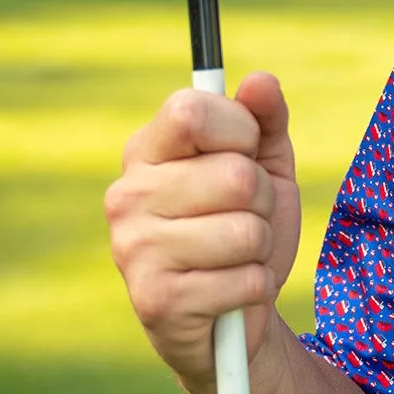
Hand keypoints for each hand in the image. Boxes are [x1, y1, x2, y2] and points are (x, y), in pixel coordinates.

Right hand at [105, 72, 302, 389]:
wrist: (234, 313)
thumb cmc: (245, 223)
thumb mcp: (265, 164)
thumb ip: (265, 119)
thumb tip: (260, 80)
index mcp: (147, 151)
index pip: (193, 111)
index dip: (240, 131)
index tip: (245, 152)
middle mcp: (127, 195)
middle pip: (235, 176)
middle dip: (260, 199)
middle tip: (244, 216)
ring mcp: (134, 249)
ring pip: (245, 231)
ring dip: (260, 246)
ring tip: (237, 255)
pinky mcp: (155, 301)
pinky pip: (245, 280)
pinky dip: (255, 286)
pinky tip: (230, 290)